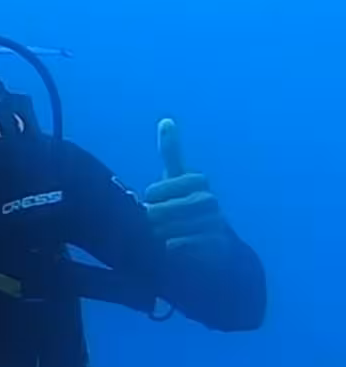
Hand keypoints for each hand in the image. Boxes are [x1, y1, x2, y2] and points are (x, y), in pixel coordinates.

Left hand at [144, 118, 229, 262]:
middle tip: (150, 220)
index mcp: (198, 181)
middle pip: (166, 209)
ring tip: (157, 233)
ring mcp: (214, 222)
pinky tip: (170, 246)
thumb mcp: (177, 177)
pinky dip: (172, 246)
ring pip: (173, 228)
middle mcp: (209, 200)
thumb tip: (166, 120)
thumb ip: (172, 152)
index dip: (152, 195)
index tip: (150, 199)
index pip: (162, 187)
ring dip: (160, 232)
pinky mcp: (215, 245)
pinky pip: (184, 245)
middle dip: (154, 216)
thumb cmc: (186, 204)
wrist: (213, 242)